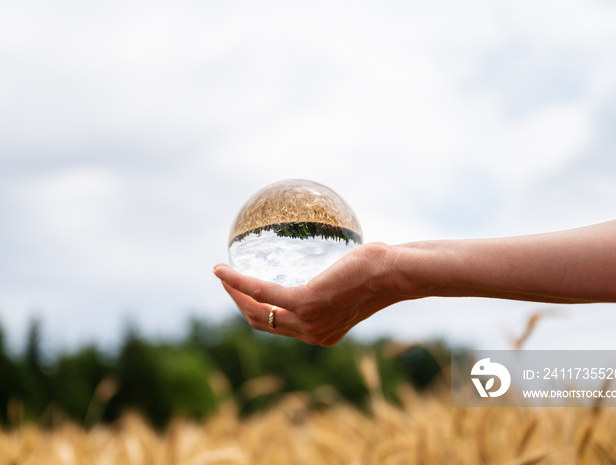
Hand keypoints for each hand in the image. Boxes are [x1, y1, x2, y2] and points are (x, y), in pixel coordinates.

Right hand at [213, 242, 402, 345]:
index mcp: (321, 332)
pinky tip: (223, 269)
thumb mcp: (350, 284)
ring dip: (234, 292)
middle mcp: (312, 334)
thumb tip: (324, 266)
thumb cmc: (378, 272)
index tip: (244, 292)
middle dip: (239, 303)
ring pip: (256, 311)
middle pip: (262, 323)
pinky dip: (238, 281)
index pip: (279, 326)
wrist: (394, 273)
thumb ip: (332, 286)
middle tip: (227, 282)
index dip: (257, 311)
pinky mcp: (304, 303)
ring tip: (221, 274)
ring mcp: (307, 321)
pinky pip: (262, 292)